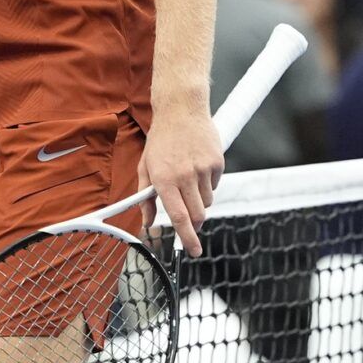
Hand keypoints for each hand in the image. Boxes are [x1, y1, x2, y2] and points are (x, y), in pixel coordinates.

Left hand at [141, 105, 223, 257]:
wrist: (181, 109)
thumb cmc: (161, 140)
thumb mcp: (145, 167)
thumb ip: (145, 197)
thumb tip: (146, 222)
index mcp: (163, 179)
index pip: (178, 217)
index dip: (187, 238)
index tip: (193, 252)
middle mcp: (184, 175)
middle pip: (198, 215)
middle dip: (195, 225)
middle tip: (191, 225)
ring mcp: (203, 168)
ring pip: (207, 202)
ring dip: (199, 201)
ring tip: (189, 181)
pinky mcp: (217, 162)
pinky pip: (215, 185)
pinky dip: (208, 185)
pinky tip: (198, 168)